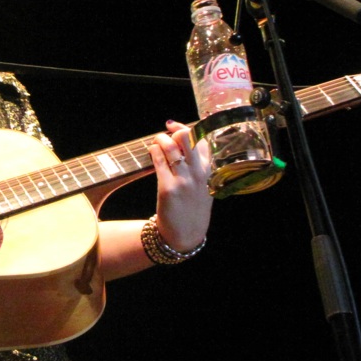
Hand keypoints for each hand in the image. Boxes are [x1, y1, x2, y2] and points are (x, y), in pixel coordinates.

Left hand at [149, 120, 212, 251]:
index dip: (186, 128)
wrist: (185, 235)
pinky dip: (153, 152)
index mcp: (208, 171)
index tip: (174, 125)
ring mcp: (183, 180)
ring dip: (160, 139)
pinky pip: (159, 161)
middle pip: (187, 138)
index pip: (201, 140)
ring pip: (170, 147)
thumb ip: (198, 167)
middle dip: (174, 130)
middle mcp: (198, 173)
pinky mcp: (168, 188)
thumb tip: (183, 144)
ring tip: (156, 141)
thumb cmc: (193, 209)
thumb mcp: (204, 186)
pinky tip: (151, 151)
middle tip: (165, 133)